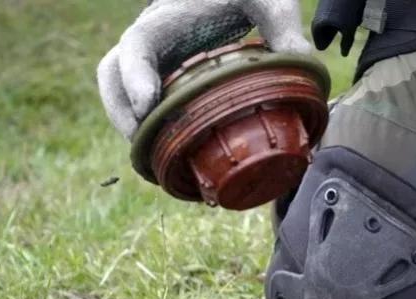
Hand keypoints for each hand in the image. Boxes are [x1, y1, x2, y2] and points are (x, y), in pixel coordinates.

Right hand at [97, 0, 311, 139]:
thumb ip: (282, 22)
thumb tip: (304, 60)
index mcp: (168, 21)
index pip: (136, 45)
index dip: (134, 77)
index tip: (148, 105)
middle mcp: (150, 41)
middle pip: (110, 74)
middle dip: (121, 113)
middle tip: (144, 146)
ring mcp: (152, 60)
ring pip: (119, 91)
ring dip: (130, 126)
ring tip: (155, 161)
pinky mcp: (160, 75)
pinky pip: (140, 100)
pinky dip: (148, 127)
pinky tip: (171, 153)